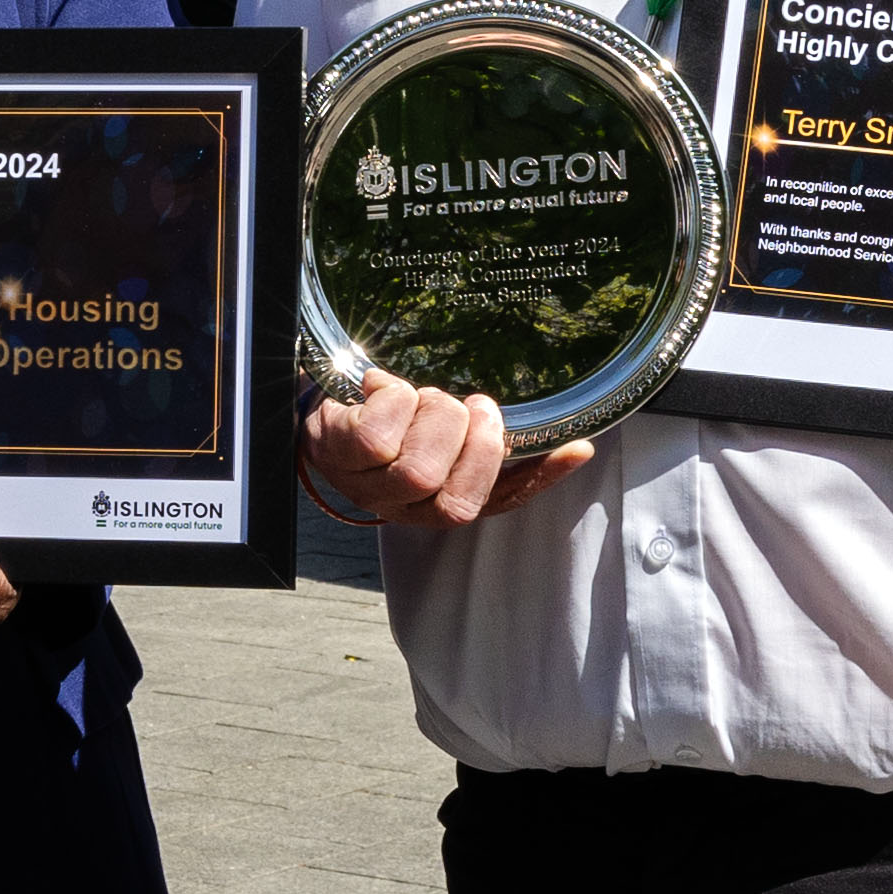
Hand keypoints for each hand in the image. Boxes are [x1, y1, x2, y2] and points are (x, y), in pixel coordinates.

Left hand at [300, 369, 593, 529]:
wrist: (314, 402)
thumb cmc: (388, 418)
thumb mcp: (440, 432)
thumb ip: (491, 442)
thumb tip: (578, 448)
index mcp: (437, 502)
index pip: (495, 505)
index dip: (537, 481)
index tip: (576, 447)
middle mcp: (401, 507)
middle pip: (453, 499)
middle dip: (475, 442)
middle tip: (475, 404)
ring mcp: (365, 487)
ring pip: (417, 470)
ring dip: (434, 417)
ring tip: (425, 397)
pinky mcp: (336, 455)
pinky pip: (377, 438)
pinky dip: (393, 400)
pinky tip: (383, 386)